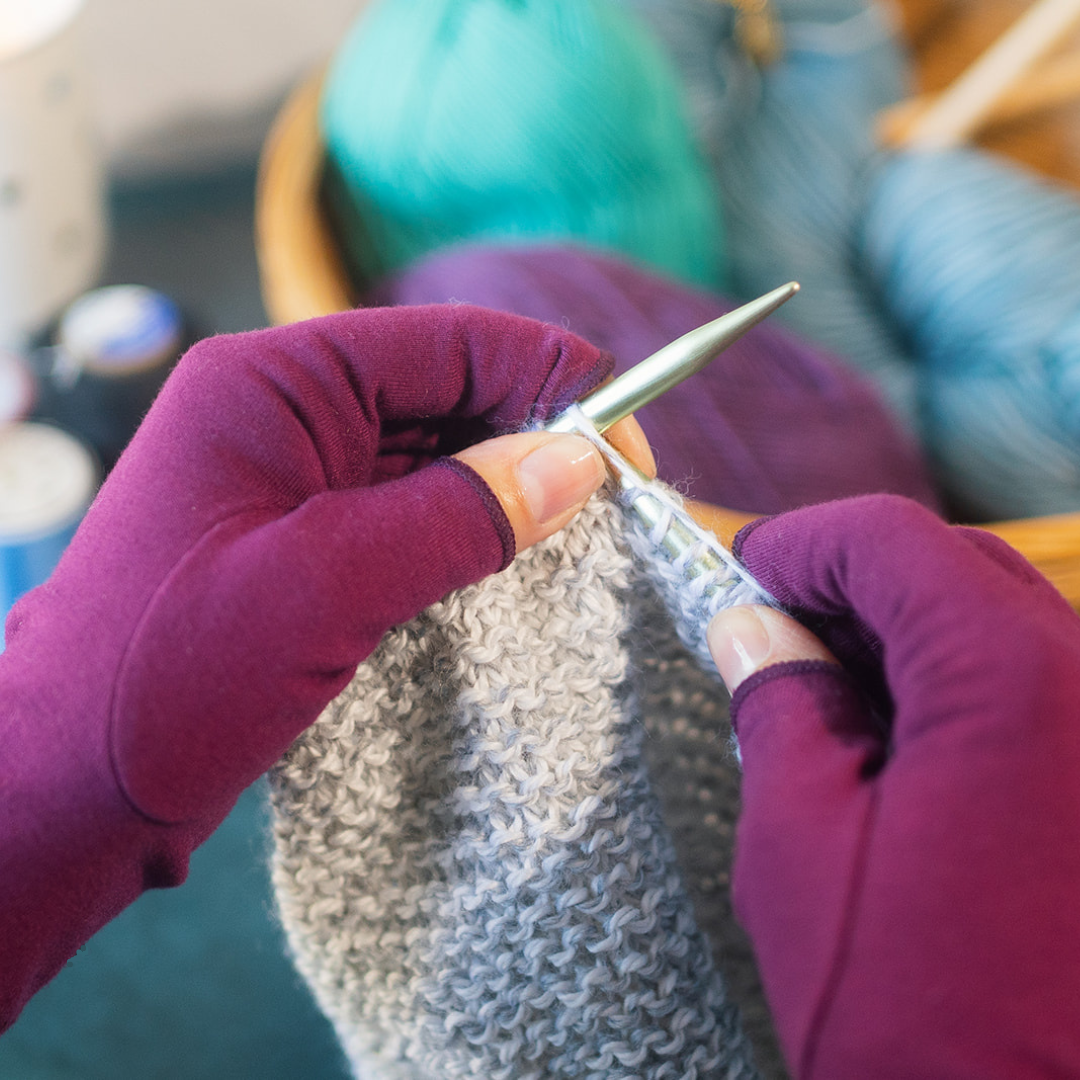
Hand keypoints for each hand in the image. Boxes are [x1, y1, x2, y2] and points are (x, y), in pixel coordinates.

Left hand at [0, 304, 650, 1028]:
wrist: (65, 788)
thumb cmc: (165, 676)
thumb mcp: (327, 586)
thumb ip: (460, 515)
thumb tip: (580, 463)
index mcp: (274, 382)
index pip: (448, 342)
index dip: (550, 382)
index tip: (626, 451)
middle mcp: (285, 411)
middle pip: (448, 392)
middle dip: (535, 436)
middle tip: (613, 504)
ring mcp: (295, 477)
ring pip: (435, 455)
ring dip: (506, 489)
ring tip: (576, 539)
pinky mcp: (305, 540)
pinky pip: (408, 512)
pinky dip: (466, 532)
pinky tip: (511, 566)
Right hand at [706, 495, 1079, 1078]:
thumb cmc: (920, 1026)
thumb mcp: (799, 846)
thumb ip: (777, 706)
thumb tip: (752, 632)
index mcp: (1012, 680)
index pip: (890, 540)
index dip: (801, 545)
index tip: (744, 577)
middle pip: (955, 569)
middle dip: (851, 586)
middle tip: (773, 635)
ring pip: (1004, 626)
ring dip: (907, 636)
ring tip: (828, 698)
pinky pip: (1044, 691)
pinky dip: (961, 688)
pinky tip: (901, 747)